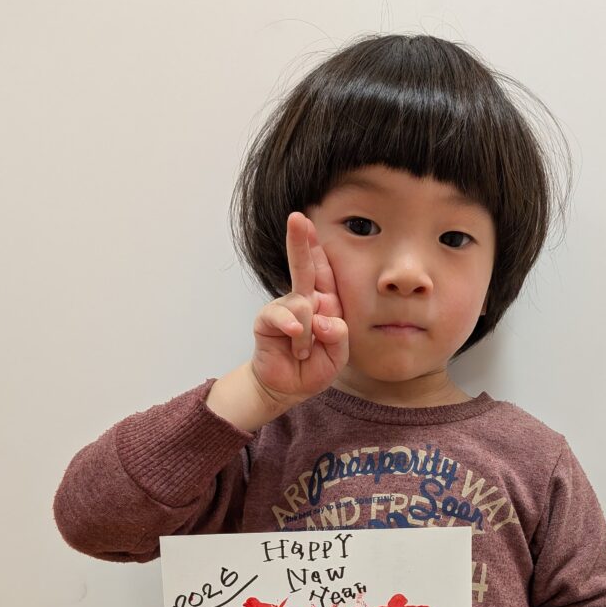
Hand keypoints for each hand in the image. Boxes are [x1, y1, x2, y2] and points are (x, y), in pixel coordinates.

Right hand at [251, 211, 348, 407]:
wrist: (287, 388)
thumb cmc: (313, 368)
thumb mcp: (337, 355)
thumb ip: (338, 336)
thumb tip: (323, 318)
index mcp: (325, 303)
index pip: (323, 271)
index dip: (317, 248)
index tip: (309, 222)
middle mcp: (304, 300)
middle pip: (304, 267)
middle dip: (300, 242)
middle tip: (297, 218)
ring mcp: (284, 309)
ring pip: (302, 303)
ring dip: (308, 333)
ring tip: (305, 352)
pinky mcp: (267, 320)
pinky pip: (282, 315)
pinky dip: (293, 329)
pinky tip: (297, 341)